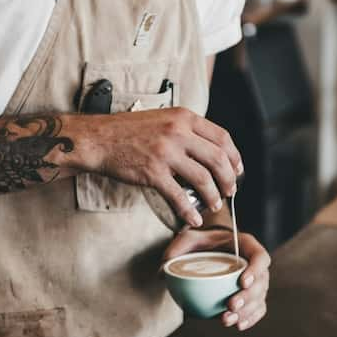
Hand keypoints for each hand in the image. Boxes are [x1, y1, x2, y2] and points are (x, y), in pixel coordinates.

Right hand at [72, 108, 242, 227]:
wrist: (99, 139)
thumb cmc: (129, 131)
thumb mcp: (163, 118)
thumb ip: (186, 130)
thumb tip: (210, 151)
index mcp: (184, 117)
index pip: (222, 137)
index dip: (234, 157)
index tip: (237, 170)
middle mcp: (178, 132)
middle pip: (218, 159)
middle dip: (228, 179)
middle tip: (229, 191)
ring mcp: (166, 152)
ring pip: (203, 178)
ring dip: (213, 196)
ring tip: (214, 205)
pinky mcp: (153, 172)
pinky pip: (179, 196)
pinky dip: (189, 211)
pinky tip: (193, 218)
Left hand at [164, 227, 269, 330]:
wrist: (209, 247)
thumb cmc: (201, 241)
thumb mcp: (188, 238)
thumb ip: (175, 250)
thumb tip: (162, 273)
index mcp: (246, 245)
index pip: (260, 256)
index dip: (255, 270)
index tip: (242, 281)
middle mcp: (254, 263)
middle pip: (262, 282)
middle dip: (248, 297)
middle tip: (231, 305)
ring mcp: (255, 280)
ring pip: (259, 298)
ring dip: (246, 311)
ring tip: (227, 320)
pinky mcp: (251, 295)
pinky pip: (257, 308)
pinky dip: (250, 318)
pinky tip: (238, 325)